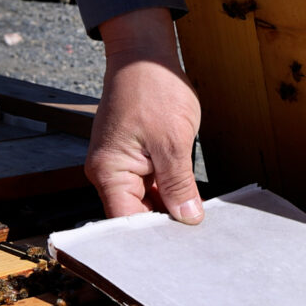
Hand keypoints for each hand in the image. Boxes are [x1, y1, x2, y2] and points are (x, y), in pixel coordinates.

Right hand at [87, 7, 203, 223]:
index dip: (152, 238)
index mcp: (109, 171)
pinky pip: (150, 184)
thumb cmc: (152, 88)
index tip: (179, 251)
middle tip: (195, 242)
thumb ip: (179, 184)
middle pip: (134, 214)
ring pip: (145, 200)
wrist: (144, 54)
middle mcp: (109, 172)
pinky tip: (189, 201)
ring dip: (169, 208)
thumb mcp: (173, 140)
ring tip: (196, 225)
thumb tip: (188, 218)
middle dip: (164, 226)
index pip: (126, 221)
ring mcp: (121, 164)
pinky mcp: (134, 156)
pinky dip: (168, 191)